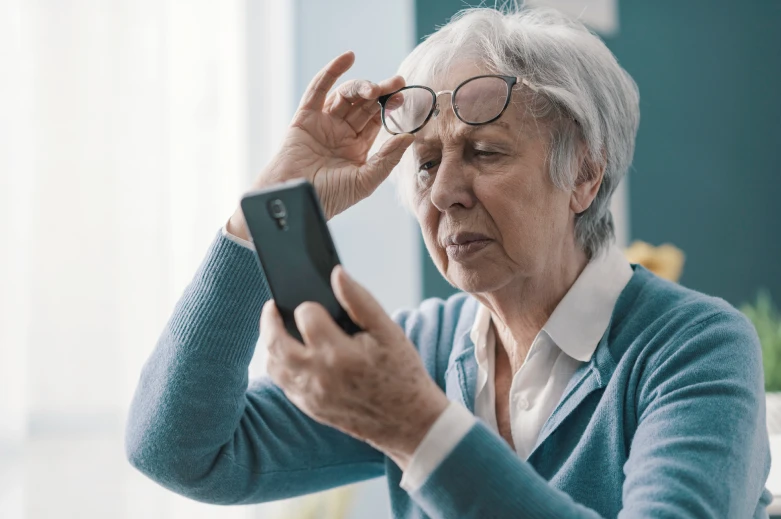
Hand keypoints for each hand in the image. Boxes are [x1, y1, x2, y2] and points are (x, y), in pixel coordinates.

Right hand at [228, 51, 414, 239]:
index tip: (403, 97)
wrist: (297, 200)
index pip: (377, 120)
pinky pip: (318, 90)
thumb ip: (387, 158)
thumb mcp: (365, 180)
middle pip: (364, 104)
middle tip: (397, 82)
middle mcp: (341, 133)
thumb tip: (409, 135)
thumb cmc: (329, 197)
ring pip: (345, 96)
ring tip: (373, 89)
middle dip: (381, 92)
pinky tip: (347, 58)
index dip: (390, 106)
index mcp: (356, 148)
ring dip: (361, 86)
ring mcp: (323, 123)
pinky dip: (331, 72)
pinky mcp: (305, 117)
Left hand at [260, 267, 448, 467]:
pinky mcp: (310, 408)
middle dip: (269, 320)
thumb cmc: (401, 373)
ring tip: (278, 328)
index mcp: (339, 354)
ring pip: (274, 365)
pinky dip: (280, 365)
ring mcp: (311, 395)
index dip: (309, 305)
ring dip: (271, 344)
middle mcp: (319, 376)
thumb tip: (337, 274)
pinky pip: (283, 384)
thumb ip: (360, 300)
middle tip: (273, 307)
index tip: (314, 303)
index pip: (306, 316)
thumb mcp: (388, 331)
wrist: (408, 422)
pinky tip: (290, 353)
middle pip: (276, 342)